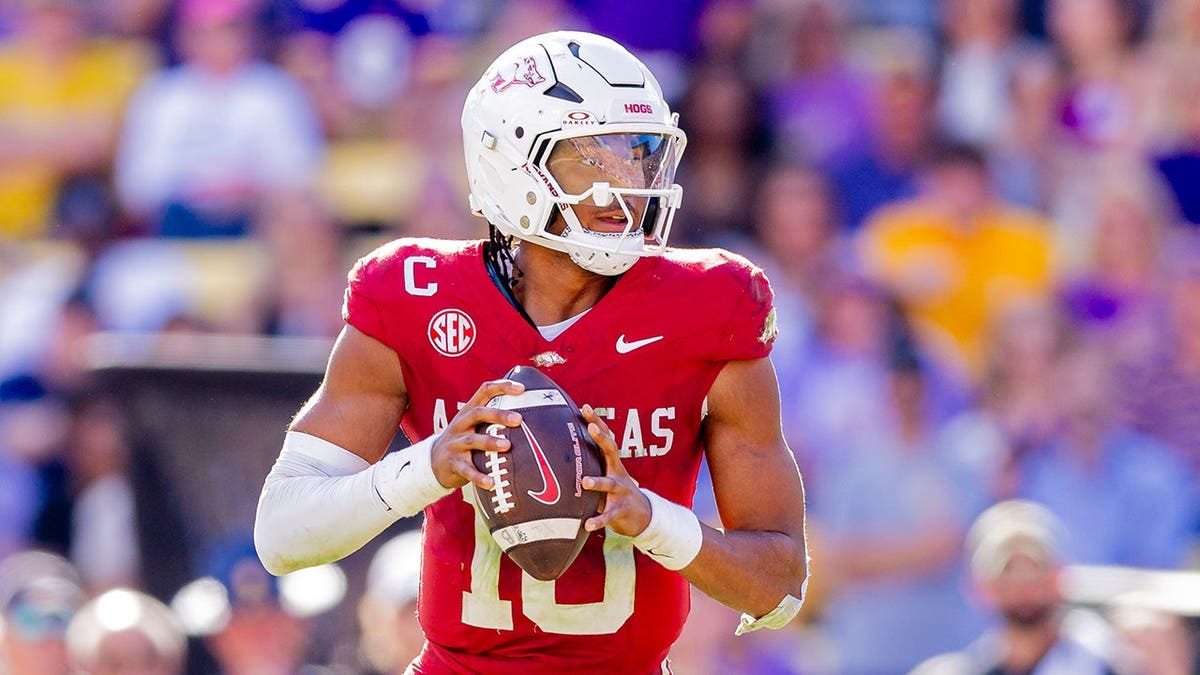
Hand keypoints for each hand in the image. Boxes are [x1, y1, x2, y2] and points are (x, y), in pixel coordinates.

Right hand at [431, 379, 523, 490]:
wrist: (434, 462)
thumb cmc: (463, 441)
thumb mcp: (473, 426)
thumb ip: (493, 419)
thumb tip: (529, 415)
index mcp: (468, 412)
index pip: (484, 392)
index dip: (502, 387)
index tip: (522, 389)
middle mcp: (461, 425)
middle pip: (478, 414)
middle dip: (498, 415)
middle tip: (518, 419)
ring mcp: (455, 444)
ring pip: (472, 440)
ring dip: (490, 442)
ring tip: (507, 445)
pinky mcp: (453, 464)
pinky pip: (467, 470)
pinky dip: (479, 477)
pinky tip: (492, 483)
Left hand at [581, 404, 651, 536]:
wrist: (644, 516)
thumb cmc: (618, 491)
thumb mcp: (609, 474)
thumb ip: (593, 463)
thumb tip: (566, 448)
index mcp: (613, 464)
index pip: (606, 438)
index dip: (597, 422)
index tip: (585, 407)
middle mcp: (617, 473)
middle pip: (611, 451)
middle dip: (601, 438)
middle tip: (590, 427)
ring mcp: (620, 492)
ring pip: (608, 484)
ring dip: (597, 482)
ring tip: (585, 482)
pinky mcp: (620, 511)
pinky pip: (608, 516)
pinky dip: (598, 520)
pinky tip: (587, 525)